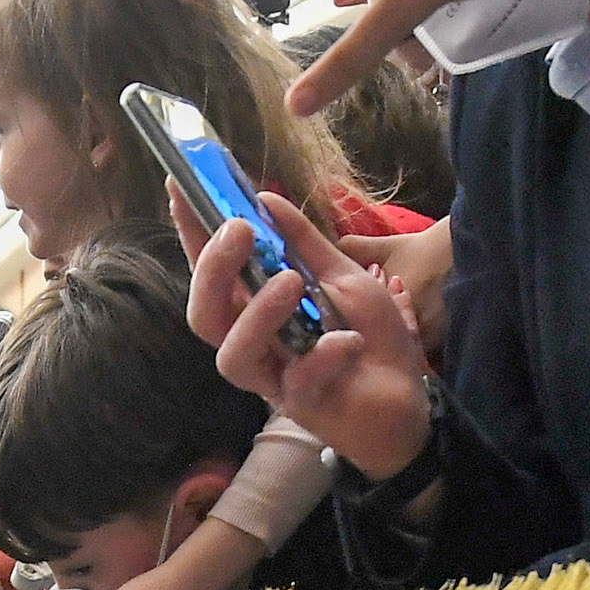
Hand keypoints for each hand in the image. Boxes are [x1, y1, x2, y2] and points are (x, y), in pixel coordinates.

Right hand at [183, 192, 430, 478]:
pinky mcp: (302, 405)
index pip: (210, 269)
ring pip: (232, 353)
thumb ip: (304, 243)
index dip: (190, 230)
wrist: (410, 398)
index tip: (179, 184)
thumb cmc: (371, 338)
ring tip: (293, 282)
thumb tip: (267, 198)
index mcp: (256, 309)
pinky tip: (349, 341)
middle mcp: (253, 343)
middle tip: (241, 230)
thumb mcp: (343, 276)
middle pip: (204, 314)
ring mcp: (273, 378)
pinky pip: (297, 381)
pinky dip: (323, 355)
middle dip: (212, 270)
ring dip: (257, 313)